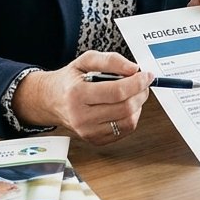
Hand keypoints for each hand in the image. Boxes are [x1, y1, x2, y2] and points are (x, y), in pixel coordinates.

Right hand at [11, 51, 153, 145]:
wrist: (52, 100)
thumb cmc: (71, 80)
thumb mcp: (86, 60)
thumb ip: (111, 60)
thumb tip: (134, 69)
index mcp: (77, 94)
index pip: (117, 92)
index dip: (138, 83)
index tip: (147, 75)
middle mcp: (81, 117)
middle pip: (125, 108)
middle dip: (141, 93)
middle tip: (142, 83)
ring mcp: (88, 132)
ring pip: (128, 121)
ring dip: (138, 105)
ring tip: (132, 94)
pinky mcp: (95, 140)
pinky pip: (125, 130)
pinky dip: (131, 117)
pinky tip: (123, 106)